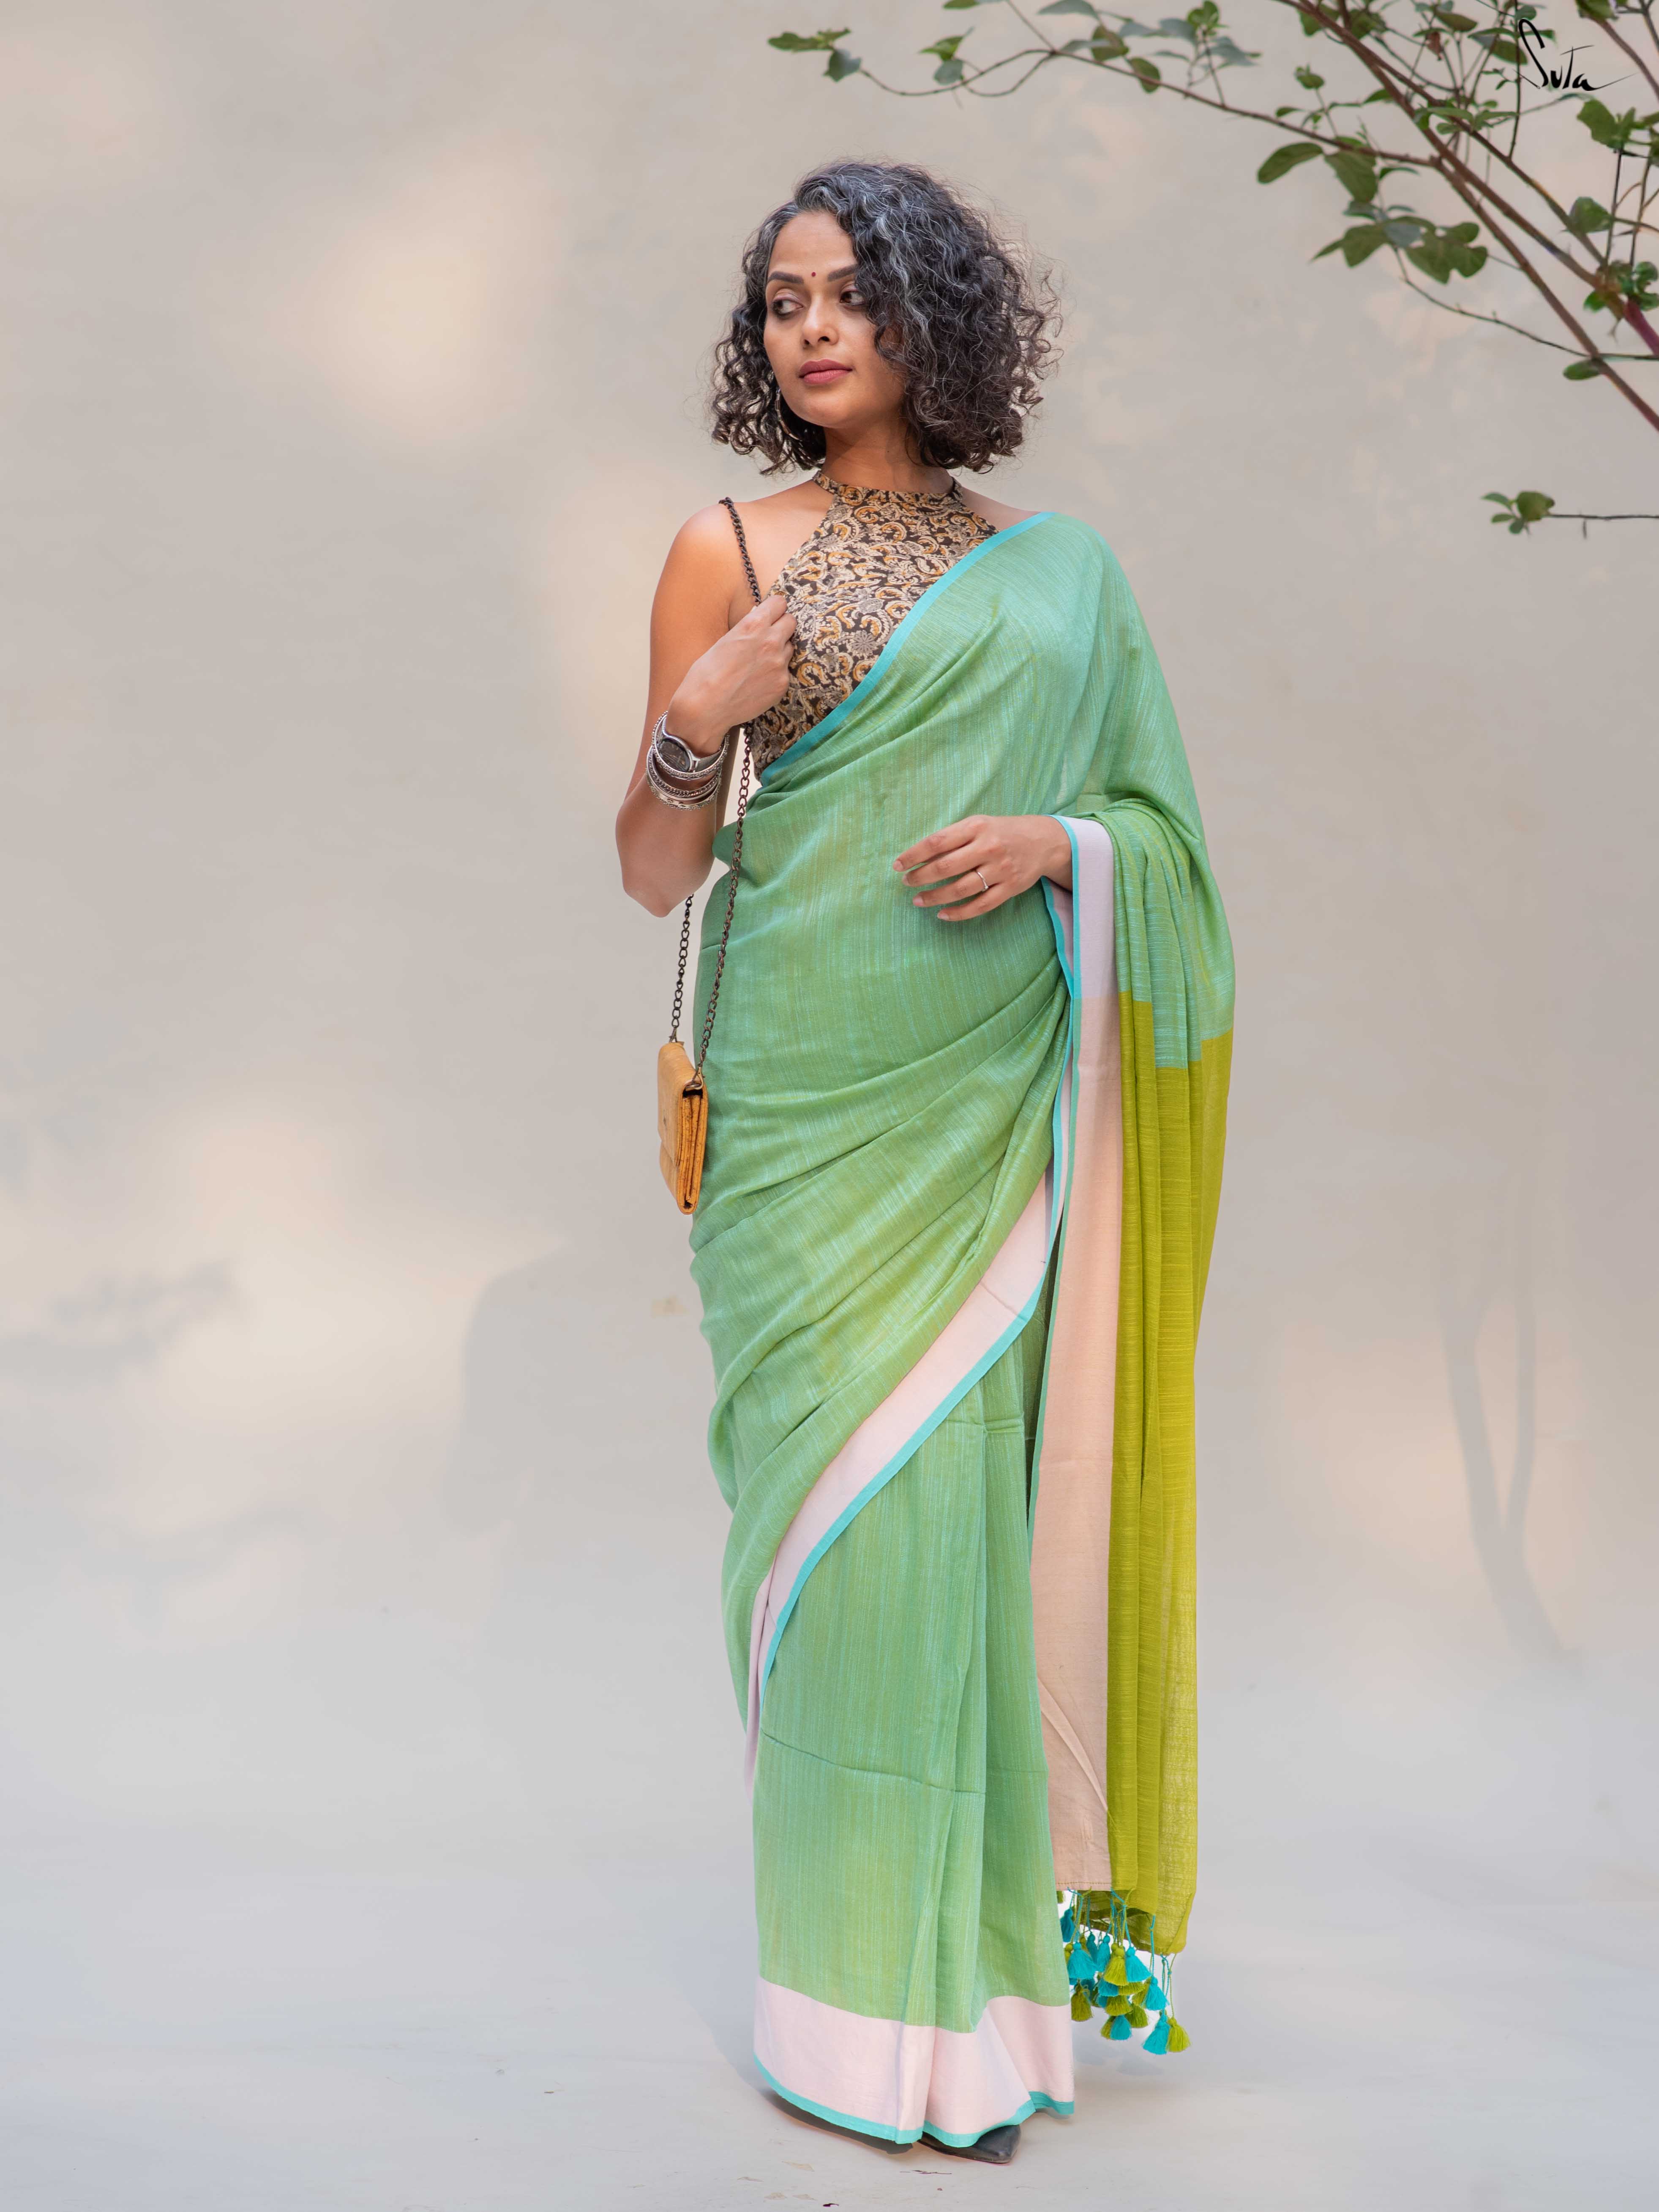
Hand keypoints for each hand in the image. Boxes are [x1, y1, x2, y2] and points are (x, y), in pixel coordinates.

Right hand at [666, 595, 795, 754]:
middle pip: (791, 622)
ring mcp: (779, 664)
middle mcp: (771, 641)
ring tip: (759, 663)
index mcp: (753, 625)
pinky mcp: (782, 684)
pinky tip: (758, 681)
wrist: (705, 708)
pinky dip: (775, 674)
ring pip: (789, 647)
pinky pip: (785, 671)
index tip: (770, 614)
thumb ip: (746, 629)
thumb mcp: (724, 641)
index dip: (774, 609)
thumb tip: (758, 618)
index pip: (780, 603)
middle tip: (768, 636)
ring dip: (779, 650)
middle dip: (781, 626)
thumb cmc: (706, 674)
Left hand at [894, 814, 1072, 919]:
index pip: (937, 842)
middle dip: (920, 877)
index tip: (898, 865)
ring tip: (918, 900)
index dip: (914, 855)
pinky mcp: (1010, 888)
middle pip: (945, 866)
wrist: (1044, 840)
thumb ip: (953, 838)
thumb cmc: (1002, 831)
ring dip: (935, 897)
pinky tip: (942, 914)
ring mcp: (1001, 869)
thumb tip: (920, 857)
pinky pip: (980, 905)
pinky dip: (958, 913)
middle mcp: (989, 847)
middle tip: (906, 883)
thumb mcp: (979, 824)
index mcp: (977, 826)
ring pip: (960, 889)